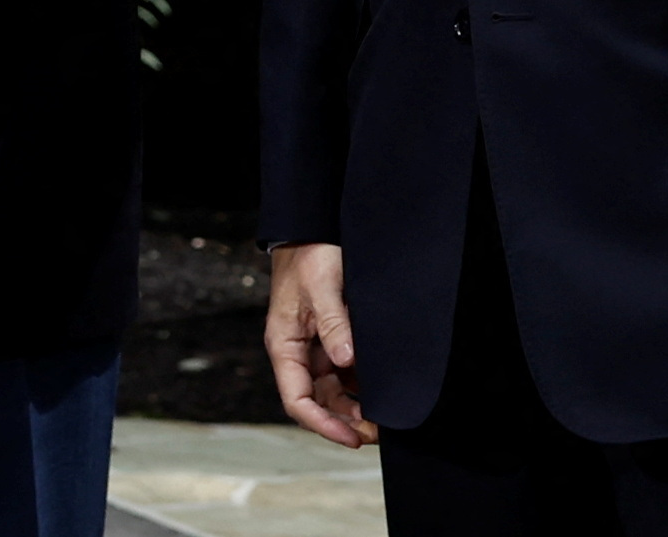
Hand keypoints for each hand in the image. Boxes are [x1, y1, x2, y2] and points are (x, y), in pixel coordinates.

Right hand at [266, 242, 377, 448]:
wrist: (312, 229)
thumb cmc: (308, 255)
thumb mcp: (321, 286)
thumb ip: (334, 324)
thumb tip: (347, 360)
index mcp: (284, 346)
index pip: (297, 400)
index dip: (323, 424)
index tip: (353, 437)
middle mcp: (297, 353)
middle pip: (316, 402)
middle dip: (343, 422)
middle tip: (377, 432)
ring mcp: (314, 348)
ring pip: (331, 392)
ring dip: (353, 408)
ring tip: (383, 418)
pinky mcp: (330, 340)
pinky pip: (343, 374)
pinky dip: (360, 388)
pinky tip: (380, 391)